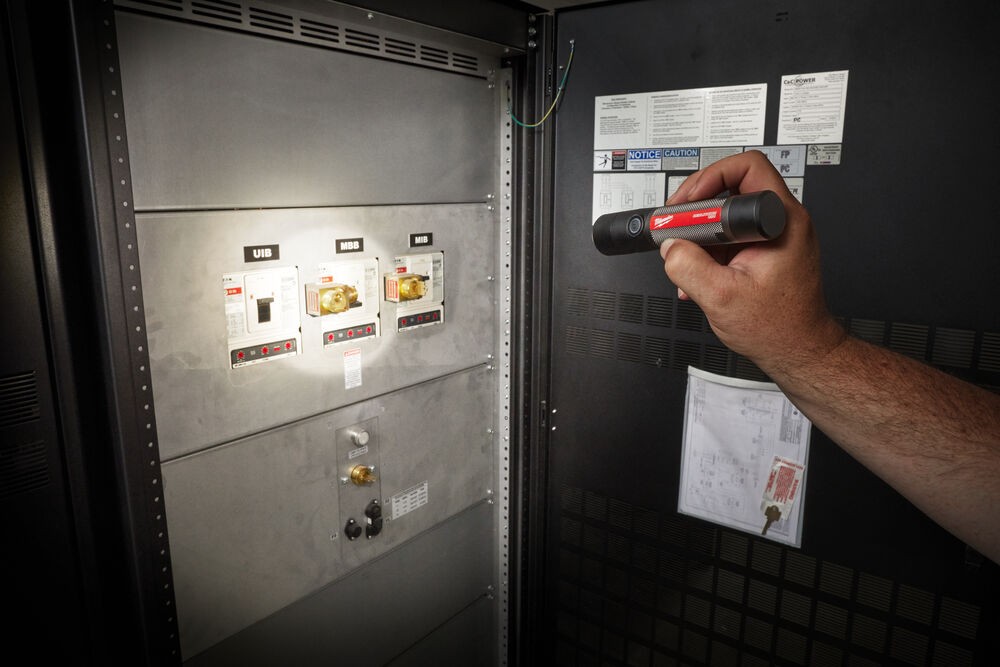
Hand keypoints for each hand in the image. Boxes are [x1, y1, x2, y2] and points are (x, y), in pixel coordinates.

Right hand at [659, 150, 845, 375]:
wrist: (799, 351)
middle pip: (733, 186)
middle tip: (677, 225)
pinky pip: (731, 237)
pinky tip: (700, 274)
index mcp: (781, 221)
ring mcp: (776, 236)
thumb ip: (688, 266)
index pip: (745, 168)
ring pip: (729, 214)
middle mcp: (783, 221)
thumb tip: (670, 246)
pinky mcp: (767, 250)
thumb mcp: (721, 297)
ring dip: (700, 234)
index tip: (685, 207)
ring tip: (686, 257)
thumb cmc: (778, 328)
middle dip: (697, 208)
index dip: (708, 180)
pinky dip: (710, 251)